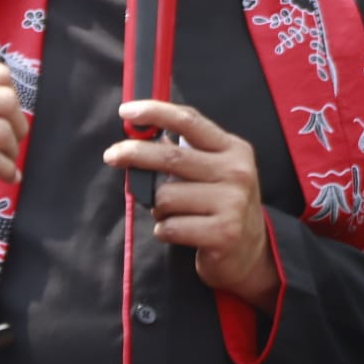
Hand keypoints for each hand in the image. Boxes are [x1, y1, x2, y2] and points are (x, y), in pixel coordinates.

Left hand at [103, 101, 278, 309]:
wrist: (251, 252)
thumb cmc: (223, 204)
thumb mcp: (214, 170)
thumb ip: (184, 153)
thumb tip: (139, 137)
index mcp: (233, 149)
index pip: (189, 121)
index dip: (155, 112)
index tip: (127, 111)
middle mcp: (236, 172)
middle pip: (171, 157)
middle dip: (134, 154)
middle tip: (111, 155)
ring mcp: (232, 203)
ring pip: (165, 196)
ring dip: (156, 206)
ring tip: (171, 212)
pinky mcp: (223, 233)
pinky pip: (170, 227)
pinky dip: (164, 229)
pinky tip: (178, 230)